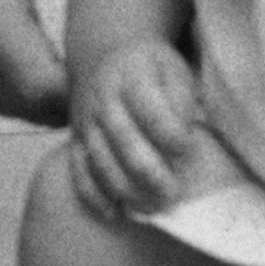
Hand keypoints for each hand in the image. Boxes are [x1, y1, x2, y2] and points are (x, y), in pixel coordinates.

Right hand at [0, 0, 169, 124]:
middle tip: (125, 69)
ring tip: (98, 67)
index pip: (39, 83)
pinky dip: (30, 97)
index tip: (125, 66)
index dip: (87, 87)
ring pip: (16, 110)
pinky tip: (60, 67)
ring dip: (58, 100)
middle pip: (33, 105)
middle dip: (82, 96)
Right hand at [69, 39, 207, 221]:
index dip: (172, 135)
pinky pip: (78, 170)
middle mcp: (104, 99)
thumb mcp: (172, 68)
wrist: (103, 53)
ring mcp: (86, 121)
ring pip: (100, 161)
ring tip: (151, 207)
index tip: (189, 149)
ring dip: (125, 189)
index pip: (151, 110)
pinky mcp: (75, 140)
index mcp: (133, 76)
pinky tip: (115, 212)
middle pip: (124, 141)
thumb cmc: (149, 67)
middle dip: (150, 172)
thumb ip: (181, 99)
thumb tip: (184, 137)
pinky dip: (94, 195)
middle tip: (172, 193)